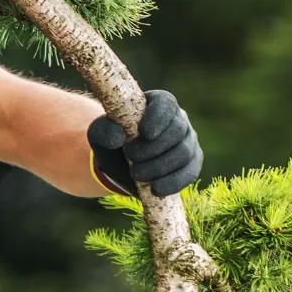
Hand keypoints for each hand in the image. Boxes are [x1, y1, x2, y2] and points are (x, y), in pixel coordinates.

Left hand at [87, 89, 202, 196]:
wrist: (120, 165)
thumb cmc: (111, 142)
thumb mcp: (99, 134)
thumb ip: (104, 130)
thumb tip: (118, 138)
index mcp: (157, 103)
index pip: (165, 103)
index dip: (158, 117)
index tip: (145, 133)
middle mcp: (178, 119)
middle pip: (177, 130)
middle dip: (153, 148)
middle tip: (131, 157)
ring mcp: (188, 141)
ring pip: (184, 152)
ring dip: (159, 166)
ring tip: (137, 174)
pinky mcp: (191, 163)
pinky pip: (189, 172)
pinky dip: (172, 182)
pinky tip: (155, 189)